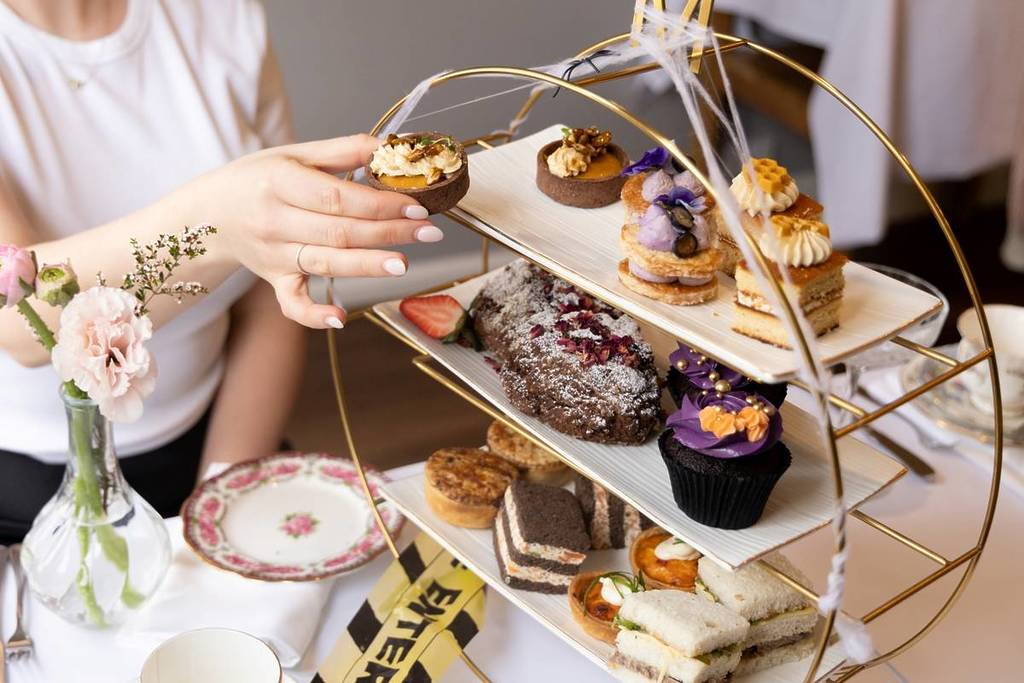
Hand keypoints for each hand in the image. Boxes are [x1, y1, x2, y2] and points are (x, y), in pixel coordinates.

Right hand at [170, 134, 443, 327]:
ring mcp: (273, 255)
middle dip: (388, 232)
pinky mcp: (273, 280)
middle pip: (338, 231)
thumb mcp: (294, 154)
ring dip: (367, 266)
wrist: (210, 213)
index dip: (380, 202)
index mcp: (279, 182)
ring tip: (403, 265)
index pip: (337, 197)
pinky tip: (341, 318)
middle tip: (428, 232)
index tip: (416, 204)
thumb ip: (342, 151)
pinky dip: (313, 315)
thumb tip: (389, 148)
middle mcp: (274, 220)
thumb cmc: (259, 179)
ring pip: (326, 263)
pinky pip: (292, 303)